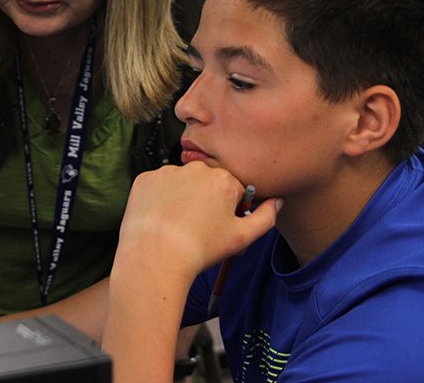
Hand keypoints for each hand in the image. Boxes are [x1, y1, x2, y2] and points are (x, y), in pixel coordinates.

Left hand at [117, 162, 280, 278]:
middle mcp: (196, 168)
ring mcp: (167, 172)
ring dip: (182, 197)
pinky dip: (159, 199)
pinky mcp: (145, 179)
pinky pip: (157, 186)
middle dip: (206, 200)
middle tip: (198, 227)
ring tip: (177, 224)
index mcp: (223, 179)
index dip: (228, 210)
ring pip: (181, 183)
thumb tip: (277, 202)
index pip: (233, 190)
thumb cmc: (201, 248)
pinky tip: (160, 217)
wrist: (156, 256)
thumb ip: (266, 217)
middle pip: (206, 183)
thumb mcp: (242, 237)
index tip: (219, 225)